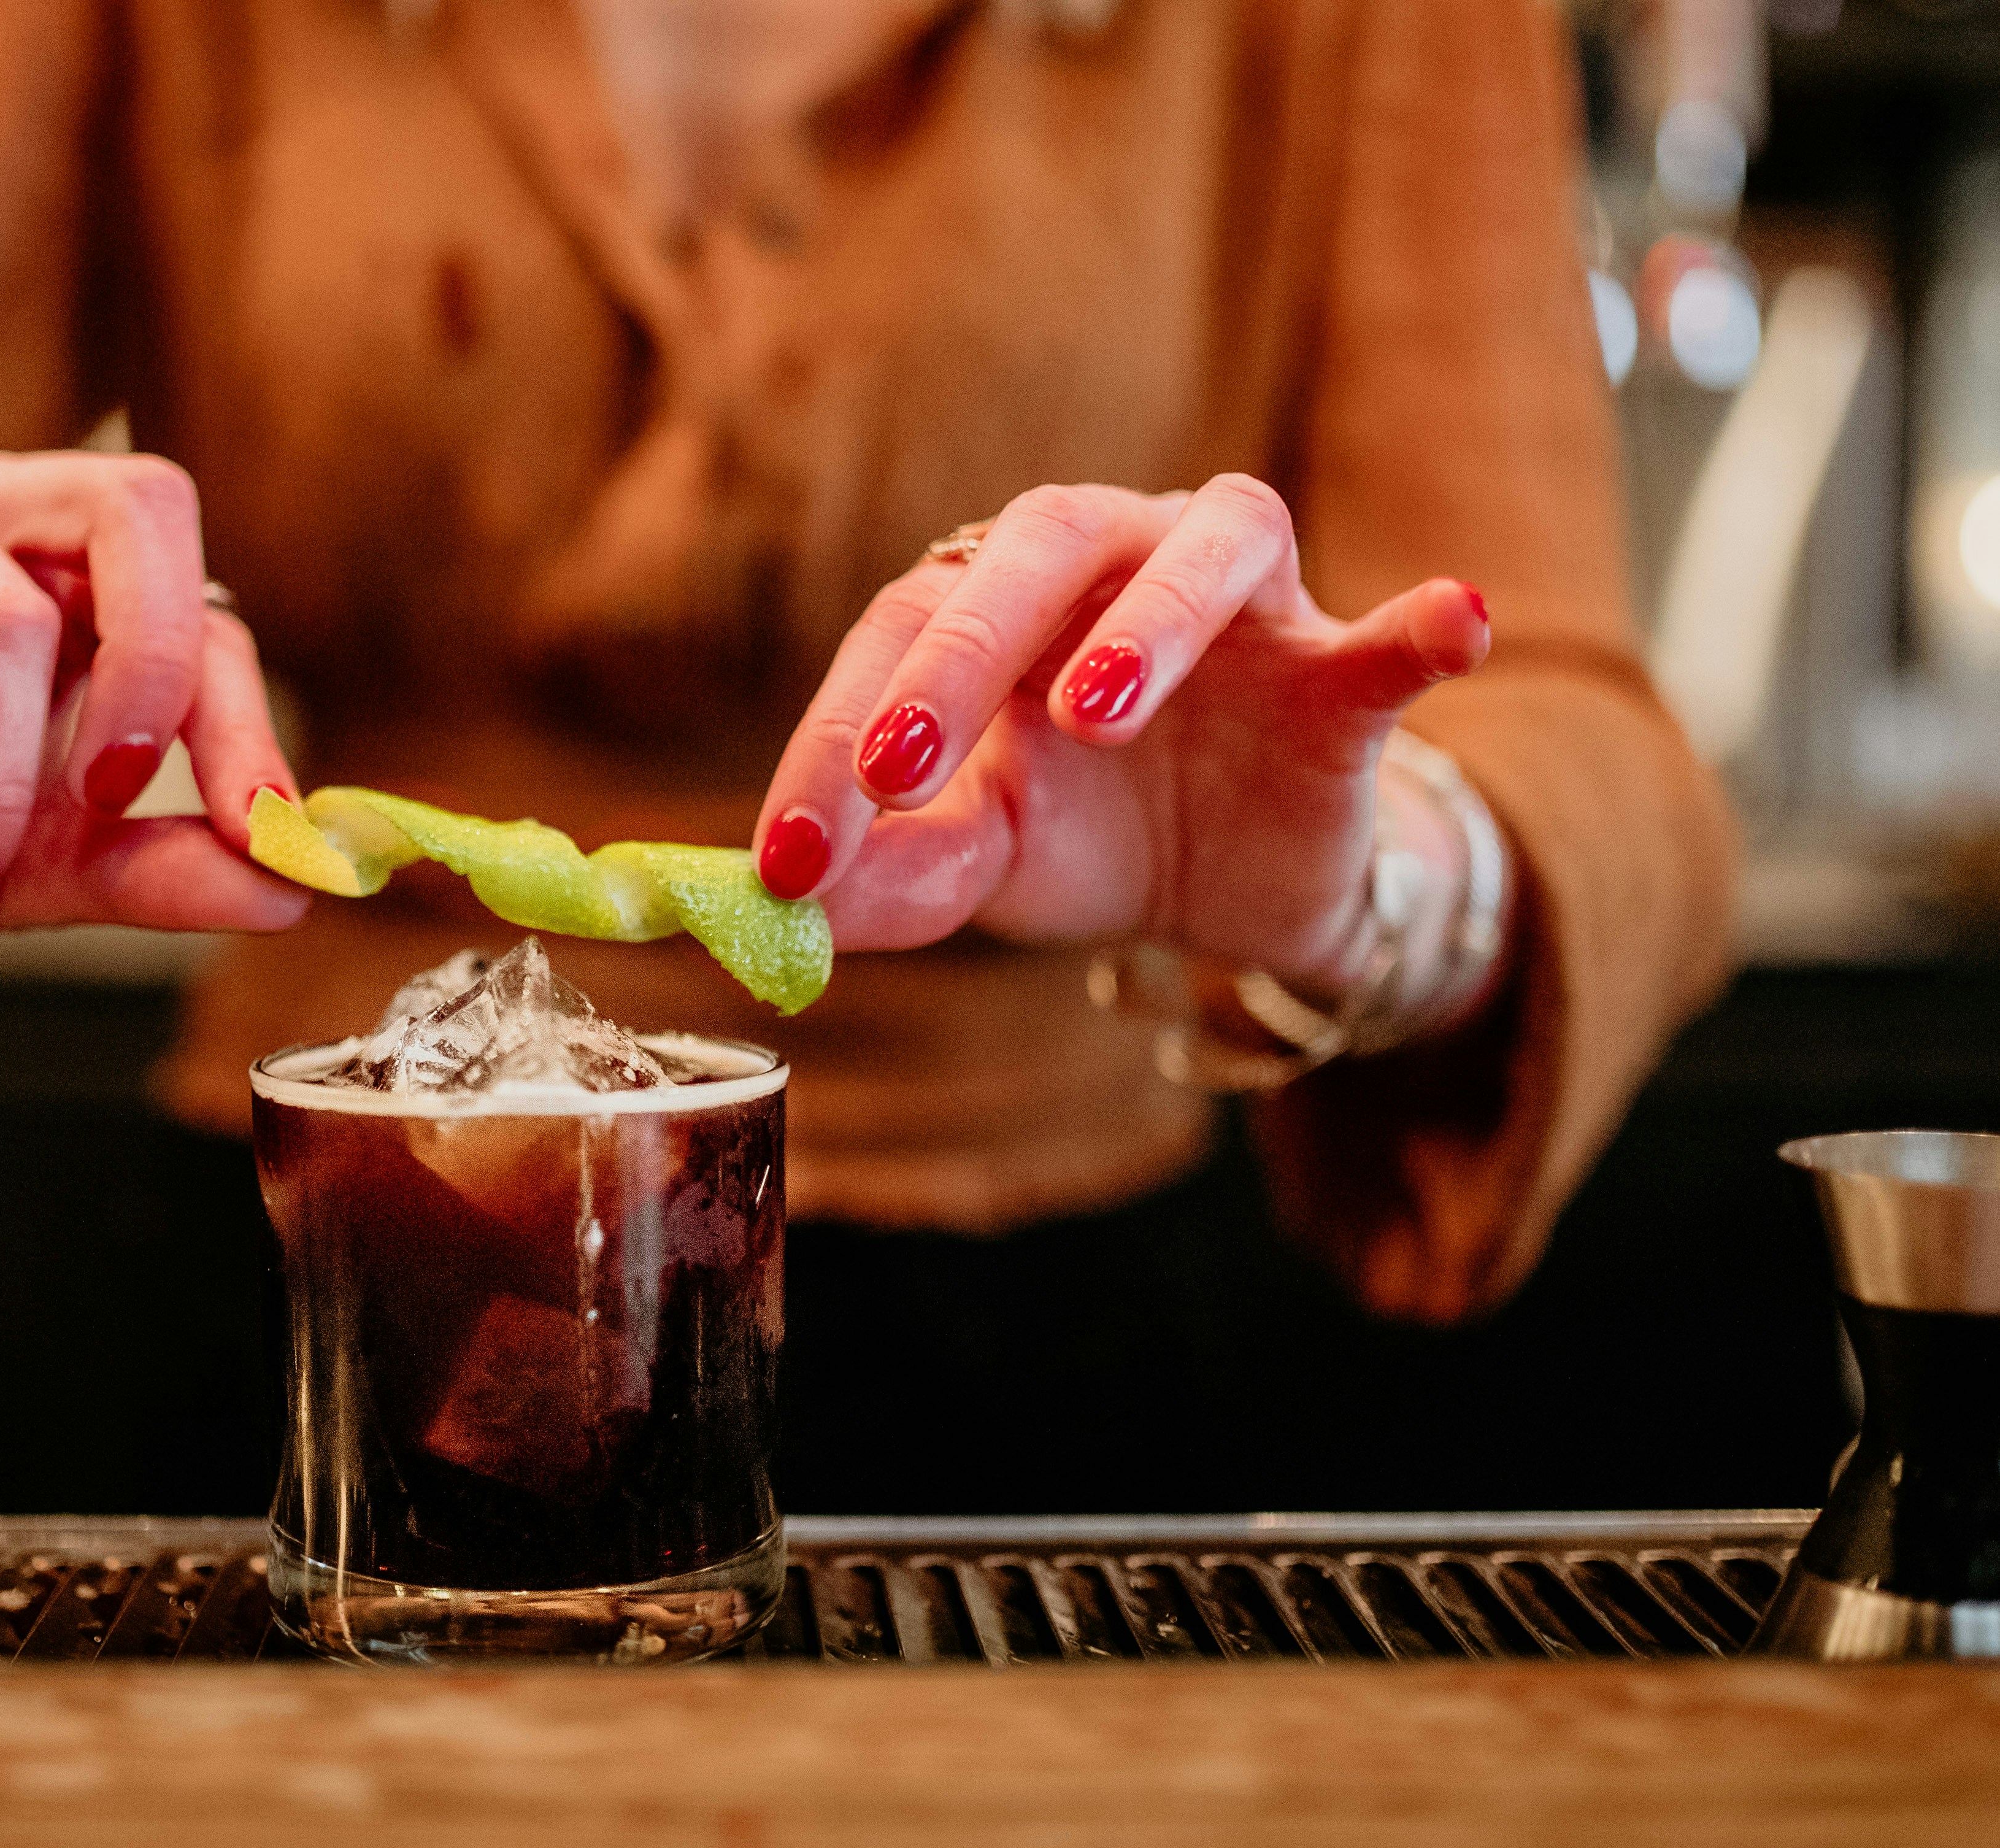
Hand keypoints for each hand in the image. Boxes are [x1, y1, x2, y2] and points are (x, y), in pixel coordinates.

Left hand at [755, 475, 1495, 1009]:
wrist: (1230, 890)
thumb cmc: (1083, 837)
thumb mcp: (981, 865)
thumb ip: (895, 874)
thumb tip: (789, 903)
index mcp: (999, 597)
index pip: (902, 628)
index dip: (836, 739)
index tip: (793, 855)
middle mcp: (1116, 559)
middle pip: (1037, 547)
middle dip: (963, 657)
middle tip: (902, 765)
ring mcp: (1246, 605)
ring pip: (1208, 550)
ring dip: (1150, 619)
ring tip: (1097, 707)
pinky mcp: (1348, 676)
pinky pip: (1393, 639)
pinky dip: (1424, 624)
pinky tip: (1454, 619)